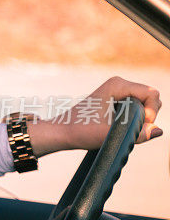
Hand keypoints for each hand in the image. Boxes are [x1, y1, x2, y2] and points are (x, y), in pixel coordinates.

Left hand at [30, 76, 162, 156]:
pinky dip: (135, 119)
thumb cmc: (80, 131)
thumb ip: (137, 134)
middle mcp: (119, 84)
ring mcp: (118, 92)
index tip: (139, 125)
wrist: (62, 132)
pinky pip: (137, 108)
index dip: (151, 112)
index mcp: (118, 85)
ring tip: (122, 129)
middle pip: (151, 98)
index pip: (152, 94)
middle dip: (147, 115)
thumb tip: (158, 130)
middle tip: (130, 129)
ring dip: (141, 119)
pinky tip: (120, 127)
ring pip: (145, 104)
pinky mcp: (116, 100)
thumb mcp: (110, 135)